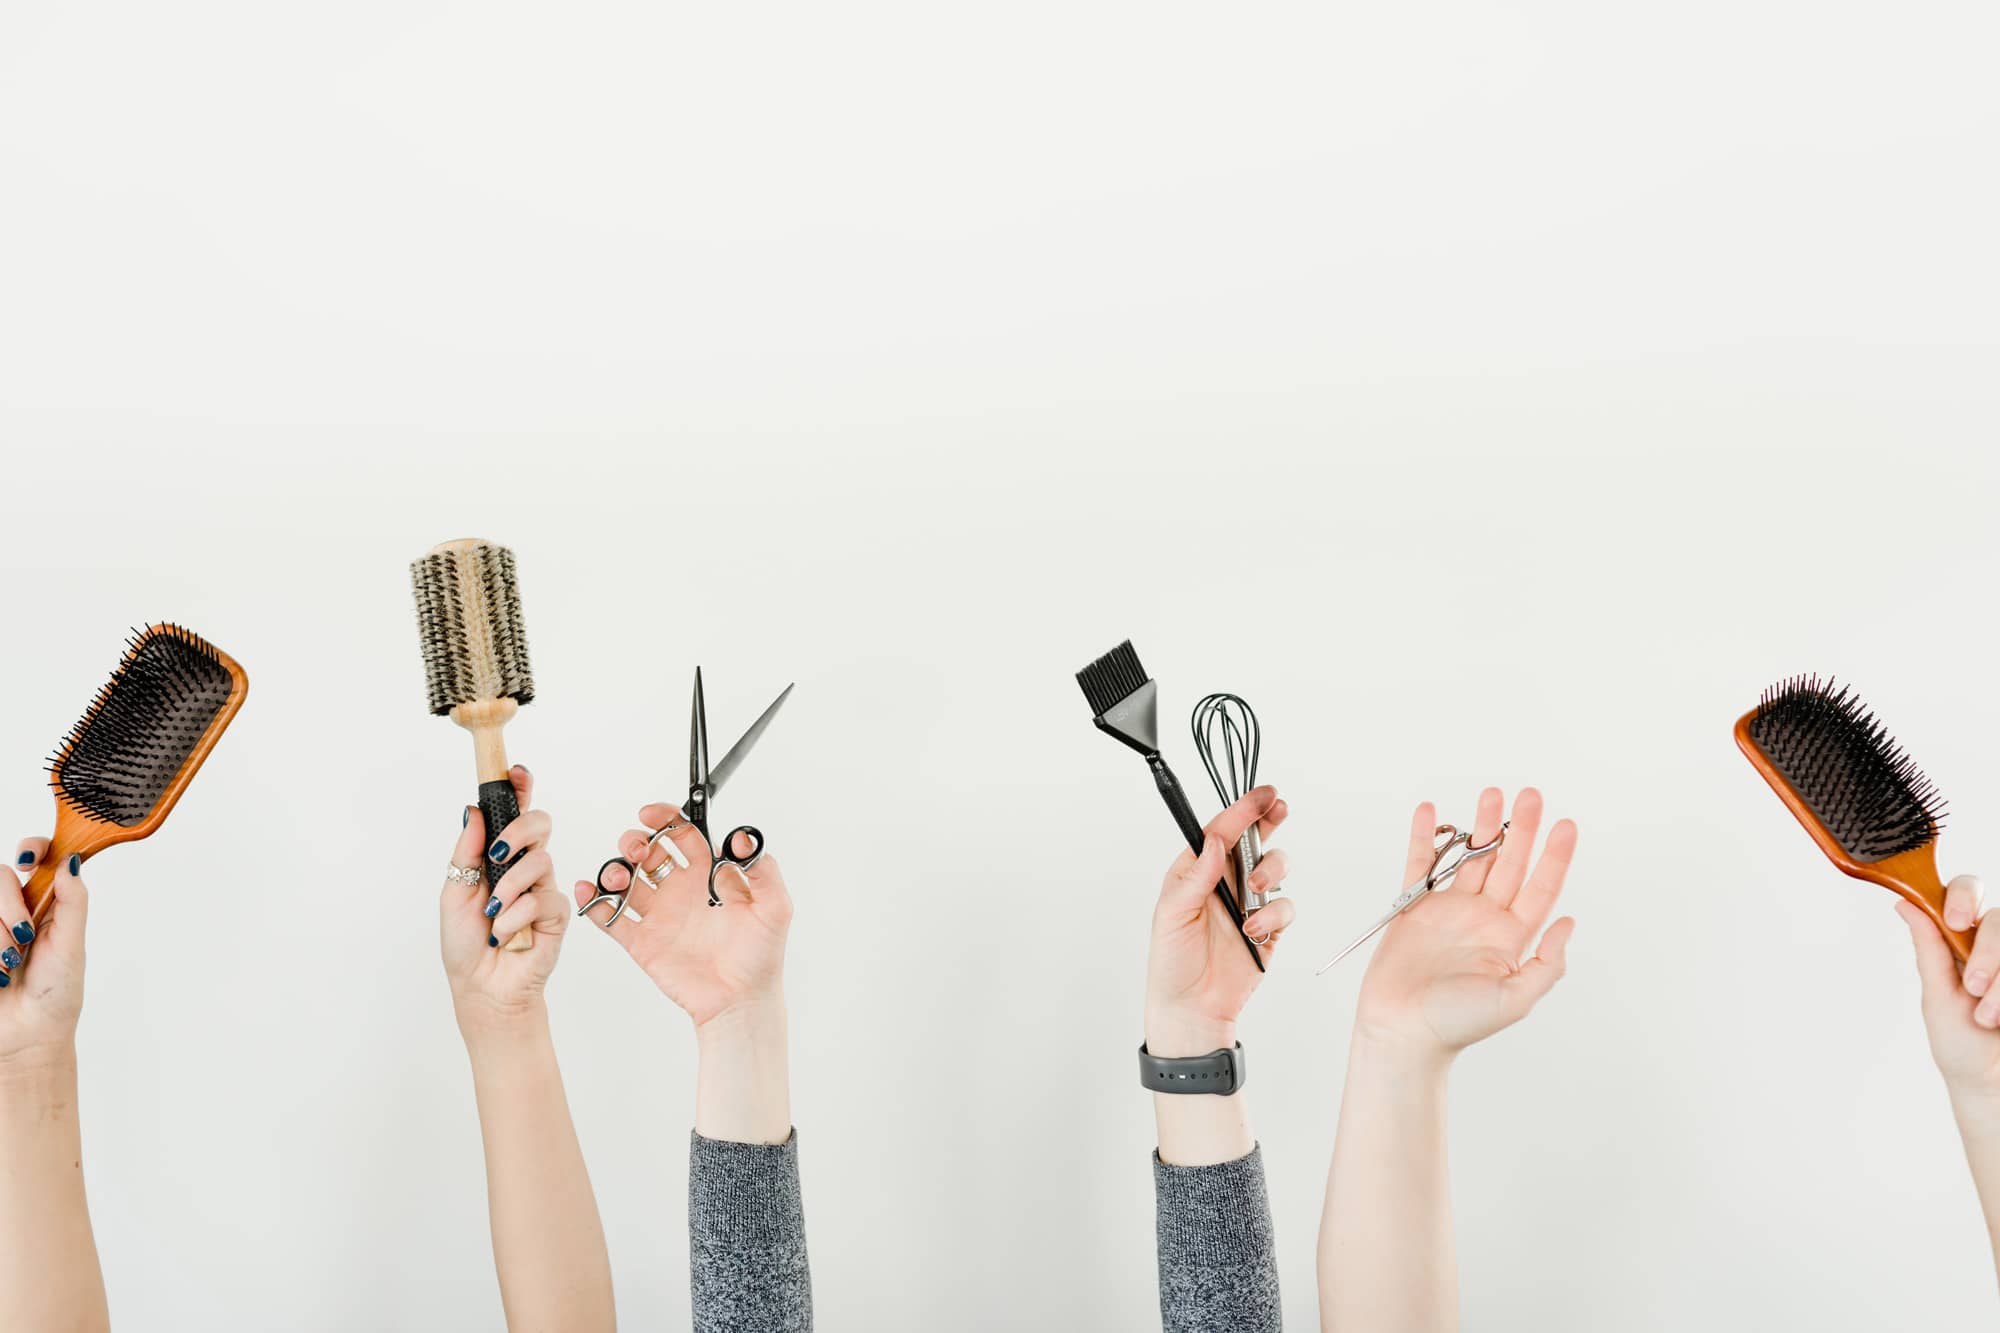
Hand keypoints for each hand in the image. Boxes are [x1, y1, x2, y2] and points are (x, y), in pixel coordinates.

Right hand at [0, 841, 86, 1066]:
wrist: (28, 1035)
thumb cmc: (56, 993)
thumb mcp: (72, 945)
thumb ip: (72, 902)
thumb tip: (72, 860)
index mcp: (46, 902)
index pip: (37, 856)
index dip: (32, 849)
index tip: (28, 861)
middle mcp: (14, 908)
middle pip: (1, 876)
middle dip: (10, 908)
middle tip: (24, 939)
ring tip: (9, 964)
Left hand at [441, 766, 568, 1032]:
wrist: (481, 986)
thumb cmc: (466, 943)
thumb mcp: (454, 890)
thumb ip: (466, 850)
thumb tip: (473, 810)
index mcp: (501, 857)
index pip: (515, 814)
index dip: (520, 788)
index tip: (515, 771)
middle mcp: (525, 868)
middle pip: (540, 824)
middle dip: (521, 829)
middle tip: (499, 852)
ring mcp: (544, 890)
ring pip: (542, 861)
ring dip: (510, 887)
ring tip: (494, 911)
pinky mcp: (557, 915)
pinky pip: (545, 899)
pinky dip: (517, 915)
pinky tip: (506, 933)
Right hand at [573, 804, 792, 1029]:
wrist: (741, 1001)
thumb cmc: (761, 955)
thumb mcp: (774, 907)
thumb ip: (763, 870)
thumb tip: (742, 838)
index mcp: (708, 874)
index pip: (682, 834)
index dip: (666, 819)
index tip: (652, 813)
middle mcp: (680, 890)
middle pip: (648, 852)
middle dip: (636, 842)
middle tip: (638, 849)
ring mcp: (659, 915)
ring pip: (626, 880)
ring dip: (615, 869)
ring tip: (619, 877)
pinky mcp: (642, 942)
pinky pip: (611, 917)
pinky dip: (595, 901)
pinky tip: (589, 891)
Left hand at [1144, 786, 1293, 1055]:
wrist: (1193, 1008)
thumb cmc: (1172, 960)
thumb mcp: (1173, 913)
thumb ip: (1198, 877)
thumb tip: (1216, 841)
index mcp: (1196, 870)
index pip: (1221, 831)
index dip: (1242, 810)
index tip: (1262, 795)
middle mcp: (1225, 880)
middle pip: (1254, 839)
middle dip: (1268, 820)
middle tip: (1277, 809)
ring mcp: (1249, 902)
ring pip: (1275, 868)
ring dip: (1270, 872)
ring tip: (1254, 892)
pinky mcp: (1269, 927)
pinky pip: (1285, 906)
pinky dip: (1274, 914)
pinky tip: (1255, 932)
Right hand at [1354, 787, 1575, 1064]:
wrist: (1403, 1031)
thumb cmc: (1458, 1023)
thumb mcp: (1516, 999)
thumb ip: (1547, 963)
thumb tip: (1570, 922)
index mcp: (1511, 937)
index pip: (1539, 887)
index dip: (1554, 856)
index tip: (1566, 824)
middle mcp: (1483, 918)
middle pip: (1508, 863)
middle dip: (1521, 828)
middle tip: (1531, 795)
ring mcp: (1448, 910)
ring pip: (1469, 858)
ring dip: (1480, 826)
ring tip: (1492, 794)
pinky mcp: (1413, 908)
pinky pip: (1420, 865)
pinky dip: (1423, 838)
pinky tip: (1431, 812)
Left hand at [1898, 877, 1999, 1096]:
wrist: (1993, 1086)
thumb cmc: (1961, 1044)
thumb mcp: (1938, 996)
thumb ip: (1929, 948)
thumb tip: (1903, 902)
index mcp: (1963, 939)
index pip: (1966, 891)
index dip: (1962, 896)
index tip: (1954, 921)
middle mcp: (1996, 945)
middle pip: (1999, 918)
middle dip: (1987, 953)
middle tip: (1974, 988)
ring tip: (1989, 1017)